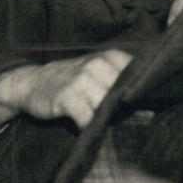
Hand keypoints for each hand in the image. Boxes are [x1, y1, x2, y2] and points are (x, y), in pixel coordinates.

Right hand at [0, 48, 133, 136]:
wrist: (32, 83)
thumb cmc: (72, 82)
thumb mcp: (97, 75)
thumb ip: (121, 86)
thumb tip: (151, 111)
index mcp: (109, 56)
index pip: (138, 75)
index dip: (143, 94)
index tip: (146, 107)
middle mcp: (97, 64)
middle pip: (125, 93)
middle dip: (127, 109)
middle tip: (123, 119)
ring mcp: (82, 79)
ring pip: (108, 106)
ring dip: (108, 118)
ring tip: (102, 121)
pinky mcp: (67, 96)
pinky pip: (88, 118)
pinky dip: (90, 126)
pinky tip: (86, 126)